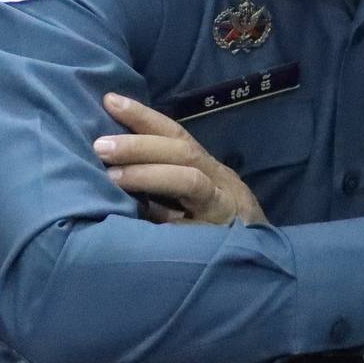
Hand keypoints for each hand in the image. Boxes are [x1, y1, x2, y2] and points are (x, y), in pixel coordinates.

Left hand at [93, 93, 267, 225]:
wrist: (263, 263)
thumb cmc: (215, 228)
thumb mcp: (188, 201)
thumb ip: (158, 188)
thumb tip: (112, 172)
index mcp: (207, 168)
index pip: (175, 134)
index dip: (143, 116)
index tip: (110, 100)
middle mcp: (219, 182)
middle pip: (182, 153)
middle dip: (139, 146)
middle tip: (100, 146)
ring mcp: (224, 208)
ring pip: (190, 181)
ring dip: (148, 175)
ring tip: (112, 177)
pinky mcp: (222, 238)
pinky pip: (194, 227)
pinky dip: (169, 223)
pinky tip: (143, 220)